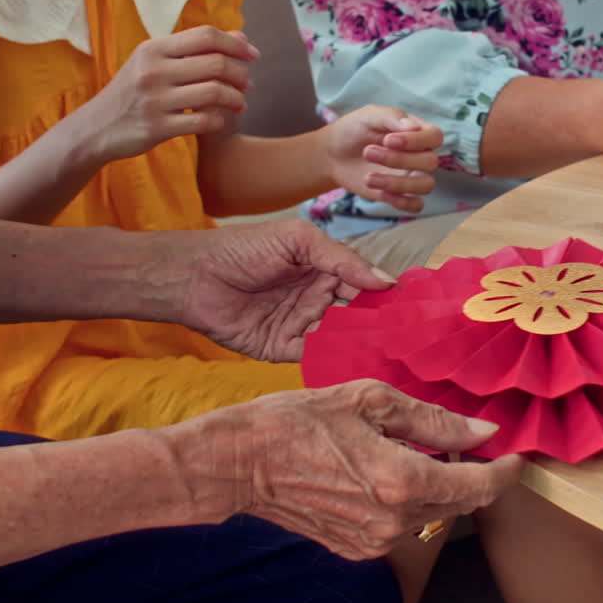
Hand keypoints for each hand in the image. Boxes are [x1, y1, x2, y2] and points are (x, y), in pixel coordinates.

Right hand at [76, 26, 259, 163]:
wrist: (96, 127)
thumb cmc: (135, 92)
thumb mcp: (156, 63)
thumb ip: (195, 50)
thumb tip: (240, 37)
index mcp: (154, 49)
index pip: (206, 36)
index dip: (236, 44)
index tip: (253, 55)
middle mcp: (153, 70)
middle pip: (215, 63)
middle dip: (240, 74)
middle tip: (248, 84)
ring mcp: (154, 100)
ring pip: (214, 92)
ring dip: (236, 99)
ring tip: (240, 103)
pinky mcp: (157, 128)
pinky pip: (203, 121)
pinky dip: (219, 120)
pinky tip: (220, 120)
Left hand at [180, 220, 393, 361]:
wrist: (195, 276)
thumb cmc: (244, 248)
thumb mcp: (299, 241)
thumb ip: (343, 260)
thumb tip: (386, 281)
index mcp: (325, 270)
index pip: (363, 285)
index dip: (383, 296)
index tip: (407, 309)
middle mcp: (317, 299)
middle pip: (356, 316)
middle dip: (375, 325)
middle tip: (400, 337)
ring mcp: (302, 325)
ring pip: (339, 338)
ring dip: (357, 344)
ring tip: (379, 351)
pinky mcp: (283, 349)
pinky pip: (314, 357)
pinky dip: (331, 359)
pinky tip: (348, 361)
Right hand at [183, 380, 525, 559]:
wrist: (239, 464)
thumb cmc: (297, 422)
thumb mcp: (369, 401)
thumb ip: (434, 420)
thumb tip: (483, 432)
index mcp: (402, 481)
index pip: (480, 487)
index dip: (505, 471)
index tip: (513, 454)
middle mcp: (394, 521)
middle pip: (459, 503)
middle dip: (468, 473)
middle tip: (456, 440)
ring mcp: (374, 541)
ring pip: (431, 516)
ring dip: (435, 486)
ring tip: (410, 450)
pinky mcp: (356, 549)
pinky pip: (401, 526)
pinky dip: (406, 501)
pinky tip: (383, 472)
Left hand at [321, 105, 442, 211]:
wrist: (333, 154)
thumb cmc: (354, 130)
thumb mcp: (369, 115)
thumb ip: (392, 117)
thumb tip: (414, 127)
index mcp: (417, 132)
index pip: (435, 137)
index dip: (417, 141)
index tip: (388, 140)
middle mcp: (419, 155)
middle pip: (431, 162)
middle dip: (399, 159)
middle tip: (368, 152)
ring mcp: (412, 176)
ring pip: (426, 185)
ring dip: (397, 183)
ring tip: (368, 178)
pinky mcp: (401, 195)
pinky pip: (416, 205)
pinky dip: (402, 202)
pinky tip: (380, 193)